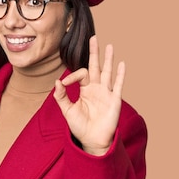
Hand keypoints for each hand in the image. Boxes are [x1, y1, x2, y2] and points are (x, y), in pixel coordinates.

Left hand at [54, 35, 124, 155]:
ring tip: (109, 46)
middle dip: (94, 52)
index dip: (71, 76)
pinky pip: (118, 85)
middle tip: (93, 37)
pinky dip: (120, 75)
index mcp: (85, 89)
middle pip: (96, 66)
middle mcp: (96, 88)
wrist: (92, 141)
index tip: (64, 84)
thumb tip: (56, 82)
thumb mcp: (67, 111)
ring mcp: (106, 93)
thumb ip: (61, 97)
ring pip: (107, 72)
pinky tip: (121, 64)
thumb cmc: (80, 127)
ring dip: (108, 59)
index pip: (81, 74)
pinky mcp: (114, 100)